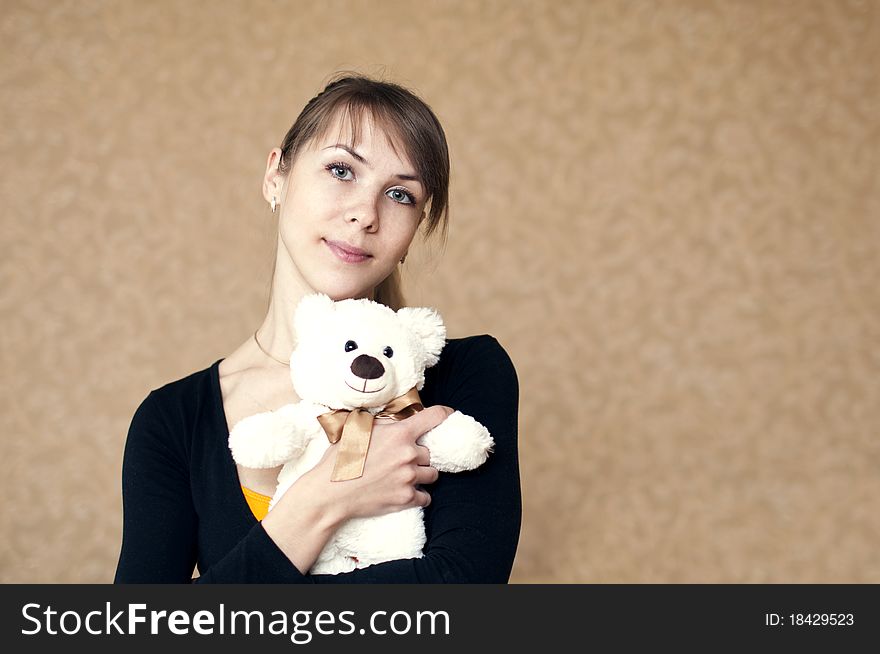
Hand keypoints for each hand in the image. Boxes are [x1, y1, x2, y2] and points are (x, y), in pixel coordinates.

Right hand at [261, 405, 452, 572]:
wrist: (329, 493)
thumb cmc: (338, 461)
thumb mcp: (357, 431)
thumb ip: (382, 425)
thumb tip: (393, 422)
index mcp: (399, 434)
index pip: (433, 417)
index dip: (444, 414)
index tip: (449, 415)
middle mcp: (408, 454)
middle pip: (430, 452)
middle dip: (419, 455)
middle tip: (403, 459)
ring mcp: (409, 478)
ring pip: (432, 474)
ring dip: (422, 474)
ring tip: (406, 476)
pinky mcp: (406, 499)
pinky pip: (426, 497)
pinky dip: (419, 495)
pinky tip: (407, 492)